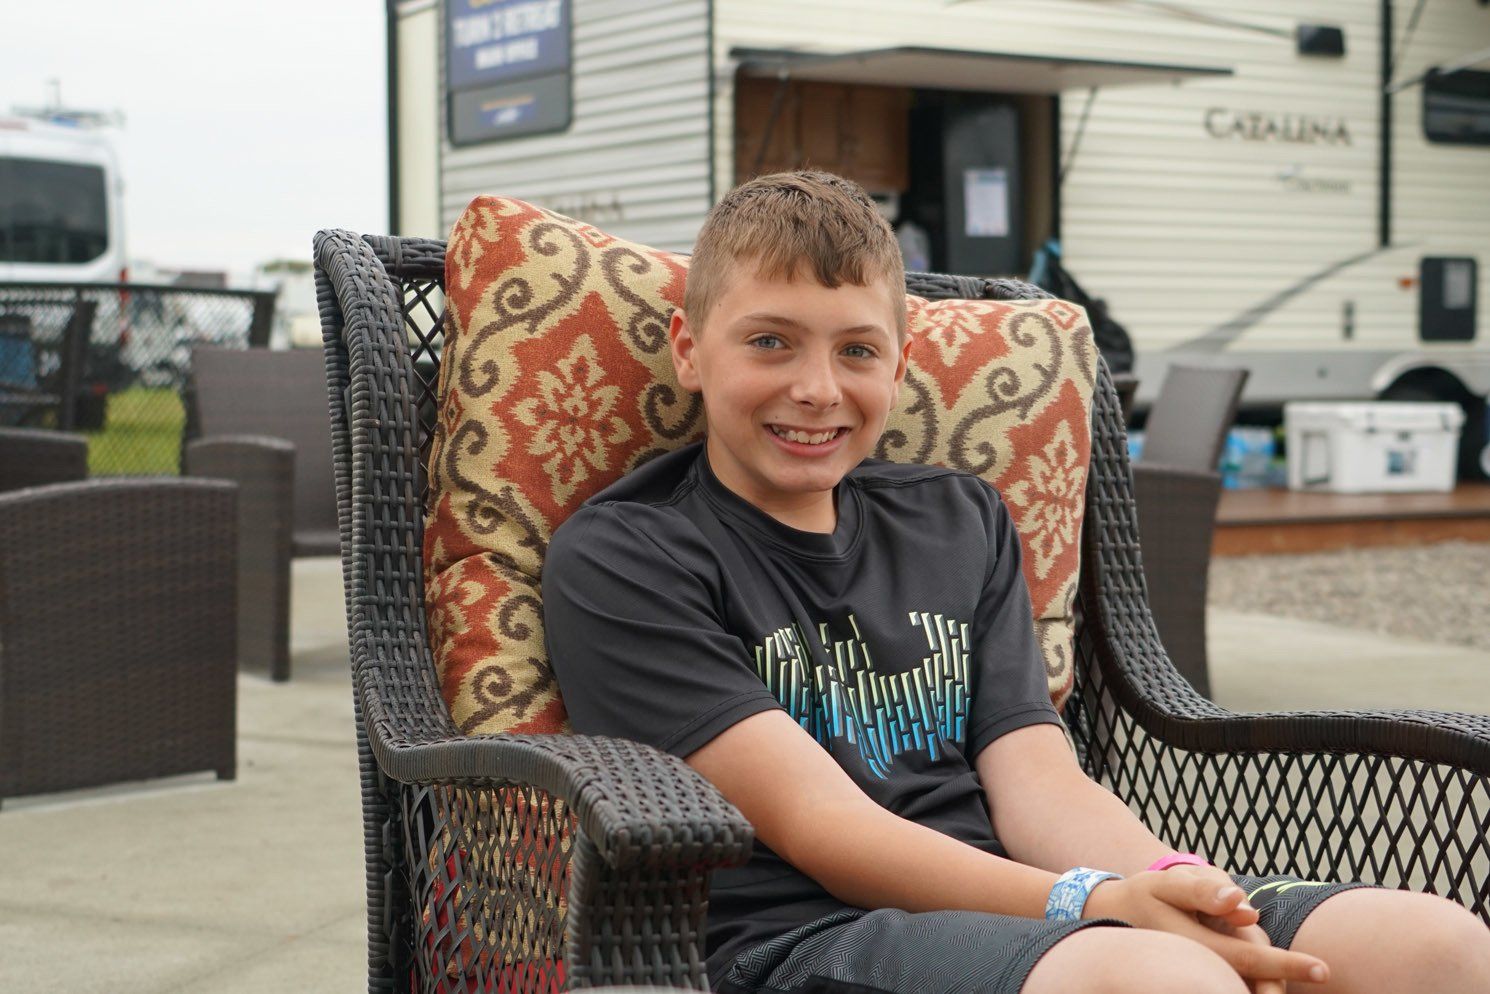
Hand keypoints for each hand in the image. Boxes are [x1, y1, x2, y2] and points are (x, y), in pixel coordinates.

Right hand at [1084, 868, 1329, 991]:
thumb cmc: (1146, 896)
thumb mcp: (1168, 884)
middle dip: (1279, 983)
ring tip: (1273, 971)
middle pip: (1251, 980)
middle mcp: (1198, 967)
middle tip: (1312, 972)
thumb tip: (1245, 907)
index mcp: (1195, 944)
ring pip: (1242, 981)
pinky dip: (1245, 981)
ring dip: (1263, 981)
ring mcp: (1197, 976)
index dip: (1286, 965)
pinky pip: (1230, 982)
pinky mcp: (1197, 979)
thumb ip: (1204, 890)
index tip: (1323, 969)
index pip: (1248, 957)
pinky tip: (1251, 977)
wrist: (1112, 918)